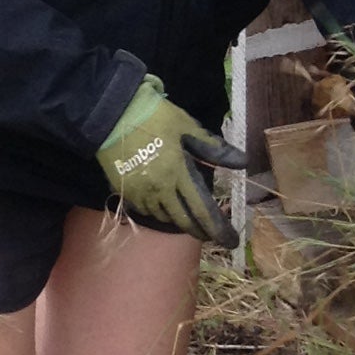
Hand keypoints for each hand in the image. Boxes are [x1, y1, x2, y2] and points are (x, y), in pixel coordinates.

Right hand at [97, 77, 250, 247]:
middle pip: (183, 221)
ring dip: (179, 220)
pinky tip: (163, 205)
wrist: (111, 113)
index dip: (219, 229)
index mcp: (179, 173)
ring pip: (164, 217)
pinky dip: (159, 211)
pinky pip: (145, 210)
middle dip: (200, 231)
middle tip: (211, 235)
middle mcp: (160, 190)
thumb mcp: (187, 126)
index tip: (232, 241)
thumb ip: (214, 148)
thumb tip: (243, 162)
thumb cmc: (154, 117)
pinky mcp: (124, 190)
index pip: (203, 211)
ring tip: (188, 217)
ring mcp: (141, 192)